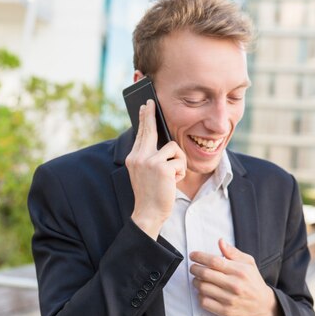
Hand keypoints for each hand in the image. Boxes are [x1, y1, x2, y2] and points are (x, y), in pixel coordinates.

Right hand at [125, 100, 185, 239]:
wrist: (148, 213)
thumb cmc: (151, 194)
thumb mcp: (145, 173)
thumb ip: (149, 157)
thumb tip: (161, 141)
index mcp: (134, 158)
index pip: (141, 134)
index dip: (144, 119)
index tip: (145, 107)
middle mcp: (139, 157)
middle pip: (150, 130)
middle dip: (151, 115)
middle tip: (151, 102)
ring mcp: (149, 161)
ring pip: (173, 147)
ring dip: (178, 162)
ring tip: (172, 176)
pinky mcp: (162, 167)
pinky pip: (180, 161)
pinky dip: (181, 172)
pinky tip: (173, 182)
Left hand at [189, 239, 285, 315]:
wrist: (263, 304)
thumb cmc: (253, 281)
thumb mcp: (248, 262)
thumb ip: (233, 252)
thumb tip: (220, 242)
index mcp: (240, 271)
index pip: (214, 261)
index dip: (200, 257)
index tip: (193, 255)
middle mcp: (234, 285)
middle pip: (205, 274)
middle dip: (194, 268)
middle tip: (193, 267)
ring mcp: (229, 299)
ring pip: (202, 287)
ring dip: (196, 281)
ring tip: (198, 279)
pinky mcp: (225, 311)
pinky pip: (204, 302)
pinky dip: (199, 295)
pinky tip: (203, 292)